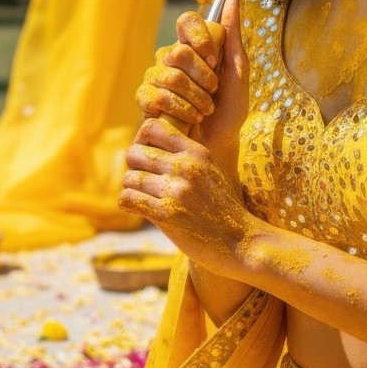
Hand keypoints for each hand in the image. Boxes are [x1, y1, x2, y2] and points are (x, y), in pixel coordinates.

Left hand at [120, 123, 254, 276]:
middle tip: (142, 180)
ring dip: (131, 188)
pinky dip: (128, 204)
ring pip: (129, 178)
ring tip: (143, 196)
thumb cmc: (221, 205)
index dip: (140, 140)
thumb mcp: (210, 169)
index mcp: (196, 151)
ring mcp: (176, 190)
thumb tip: (150, 144)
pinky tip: (139, 208)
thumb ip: (185, 154)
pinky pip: (128, 199)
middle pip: (134, 153)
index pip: (151, 127)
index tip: (145, 155)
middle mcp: (185, 166)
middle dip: (133, 167)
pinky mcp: (166, 214)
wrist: (239, 240)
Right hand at [135, 0, 248, 173]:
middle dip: (203, 77)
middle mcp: (170, 58)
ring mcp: (155, 78)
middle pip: (178, 51)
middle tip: (213, 91)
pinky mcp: (145, 100)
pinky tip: (190, 118)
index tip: (215, 59)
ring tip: (205, 110)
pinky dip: (181, 110)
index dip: (199, 36)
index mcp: (193, 46)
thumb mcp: (239, 71)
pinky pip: (156, 96)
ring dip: (195, 97)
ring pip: (169, 75)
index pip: (186, 20)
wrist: (219, 145)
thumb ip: (233, 34)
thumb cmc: (230, 109)